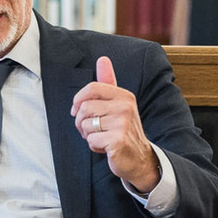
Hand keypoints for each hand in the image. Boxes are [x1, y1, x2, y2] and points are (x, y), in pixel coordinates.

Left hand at [71, 56, 160, 192]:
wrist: (140, 158)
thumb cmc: (124, 130)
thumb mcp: (118, 104)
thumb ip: (109, 83)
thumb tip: (102, 59)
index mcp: (124, 96)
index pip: (92, 88)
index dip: (78, 100)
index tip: (76, 110)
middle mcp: (125, 107)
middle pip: (85, 108)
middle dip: (81, 121)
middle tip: (90, 129)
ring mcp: (123, 124)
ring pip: (86, 125)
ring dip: (88, 135)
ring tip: (102, 138)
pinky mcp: (118, 140)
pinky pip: (91, 140)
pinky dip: (94, 147)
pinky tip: (106, 147)